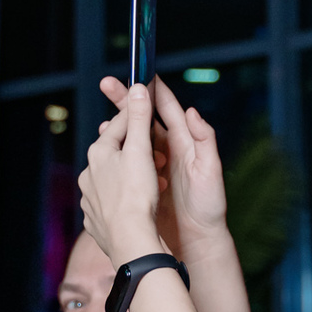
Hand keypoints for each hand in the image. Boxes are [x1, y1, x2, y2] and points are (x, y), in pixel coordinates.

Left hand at [78, 83, 164, 269]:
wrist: (131, 241)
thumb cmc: (137, 195)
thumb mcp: (141, 150)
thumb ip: (139, 118)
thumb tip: (137, 88)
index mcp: (98, 154)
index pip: (119, 126)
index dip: (138, 117)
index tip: (149, 110)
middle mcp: (88, 174)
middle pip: (115, 154)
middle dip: (136, 152)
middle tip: (158, 157)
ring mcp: (90, 200)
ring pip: (112, 180)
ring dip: (131, 178)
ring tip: (152, 184)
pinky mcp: (96, 222)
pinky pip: (111, 205)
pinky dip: (124, 201)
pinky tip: (138, 207)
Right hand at [99, 75, 227, 261]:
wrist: (198, 240)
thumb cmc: (209, 206)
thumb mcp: (210, 170)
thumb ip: (204, 140)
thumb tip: (192, 112)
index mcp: (185, 143)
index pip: (166, 108)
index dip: (152, 89)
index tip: (138, 71)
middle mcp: (169, 151)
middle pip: (144, 119)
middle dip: (126, 101)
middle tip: (106, 84)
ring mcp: (155, 167)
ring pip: (132, 141)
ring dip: (116, 130)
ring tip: (101, 124)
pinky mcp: (145, 184)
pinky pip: (126, 165)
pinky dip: (114, 157)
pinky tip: (103, 156)